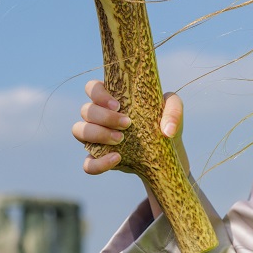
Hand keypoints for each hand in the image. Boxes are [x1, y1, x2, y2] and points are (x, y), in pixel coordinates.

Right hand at [70, 80, 187, 176]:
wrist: (166, 149)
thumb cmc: (164, 120)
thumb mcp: (173, 109)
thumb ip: (173, 110)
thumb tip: (167, 130)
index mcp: (111, 97)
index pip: (92, 87)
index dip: (99, 94)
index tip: (119, 105)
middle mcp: (98, 115)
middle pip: (86, 110)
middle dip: (104, 117)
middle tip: (127, 124)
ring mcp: (96, 137)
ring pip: (79, 131)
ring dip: (97, 134)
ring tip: (121, 140)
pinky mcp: (99, 158)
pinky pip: (87, 164)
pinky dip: (98, 163)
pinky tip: (117, 159)